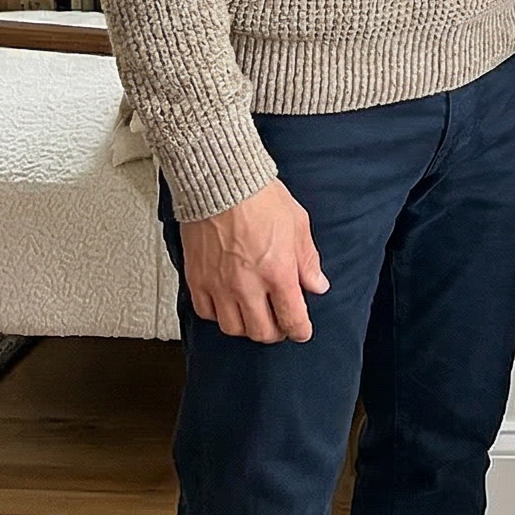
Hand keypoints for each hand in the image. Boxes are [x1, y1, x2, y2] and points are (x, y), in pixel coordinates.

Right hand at [180, 178, 329, 344]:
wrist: (221, 182)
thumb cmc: (260, 197)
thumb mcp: (298, 224)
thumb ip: (307, 260)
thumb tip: (317, 285)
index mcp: (278, 272)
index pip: (292, 318)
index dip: (300, 331)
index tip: (301, 332)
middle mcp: (248, 286)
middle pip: (261, 332)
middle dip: (275, 332)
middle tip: (279, 323)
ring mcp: (220, 286)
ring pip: (233, 328)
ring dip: (247, 326)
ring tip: (254, 315)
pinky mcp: (197, 280)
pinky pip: (207, 313)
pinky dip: (219, 314)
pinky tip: (228, 304)